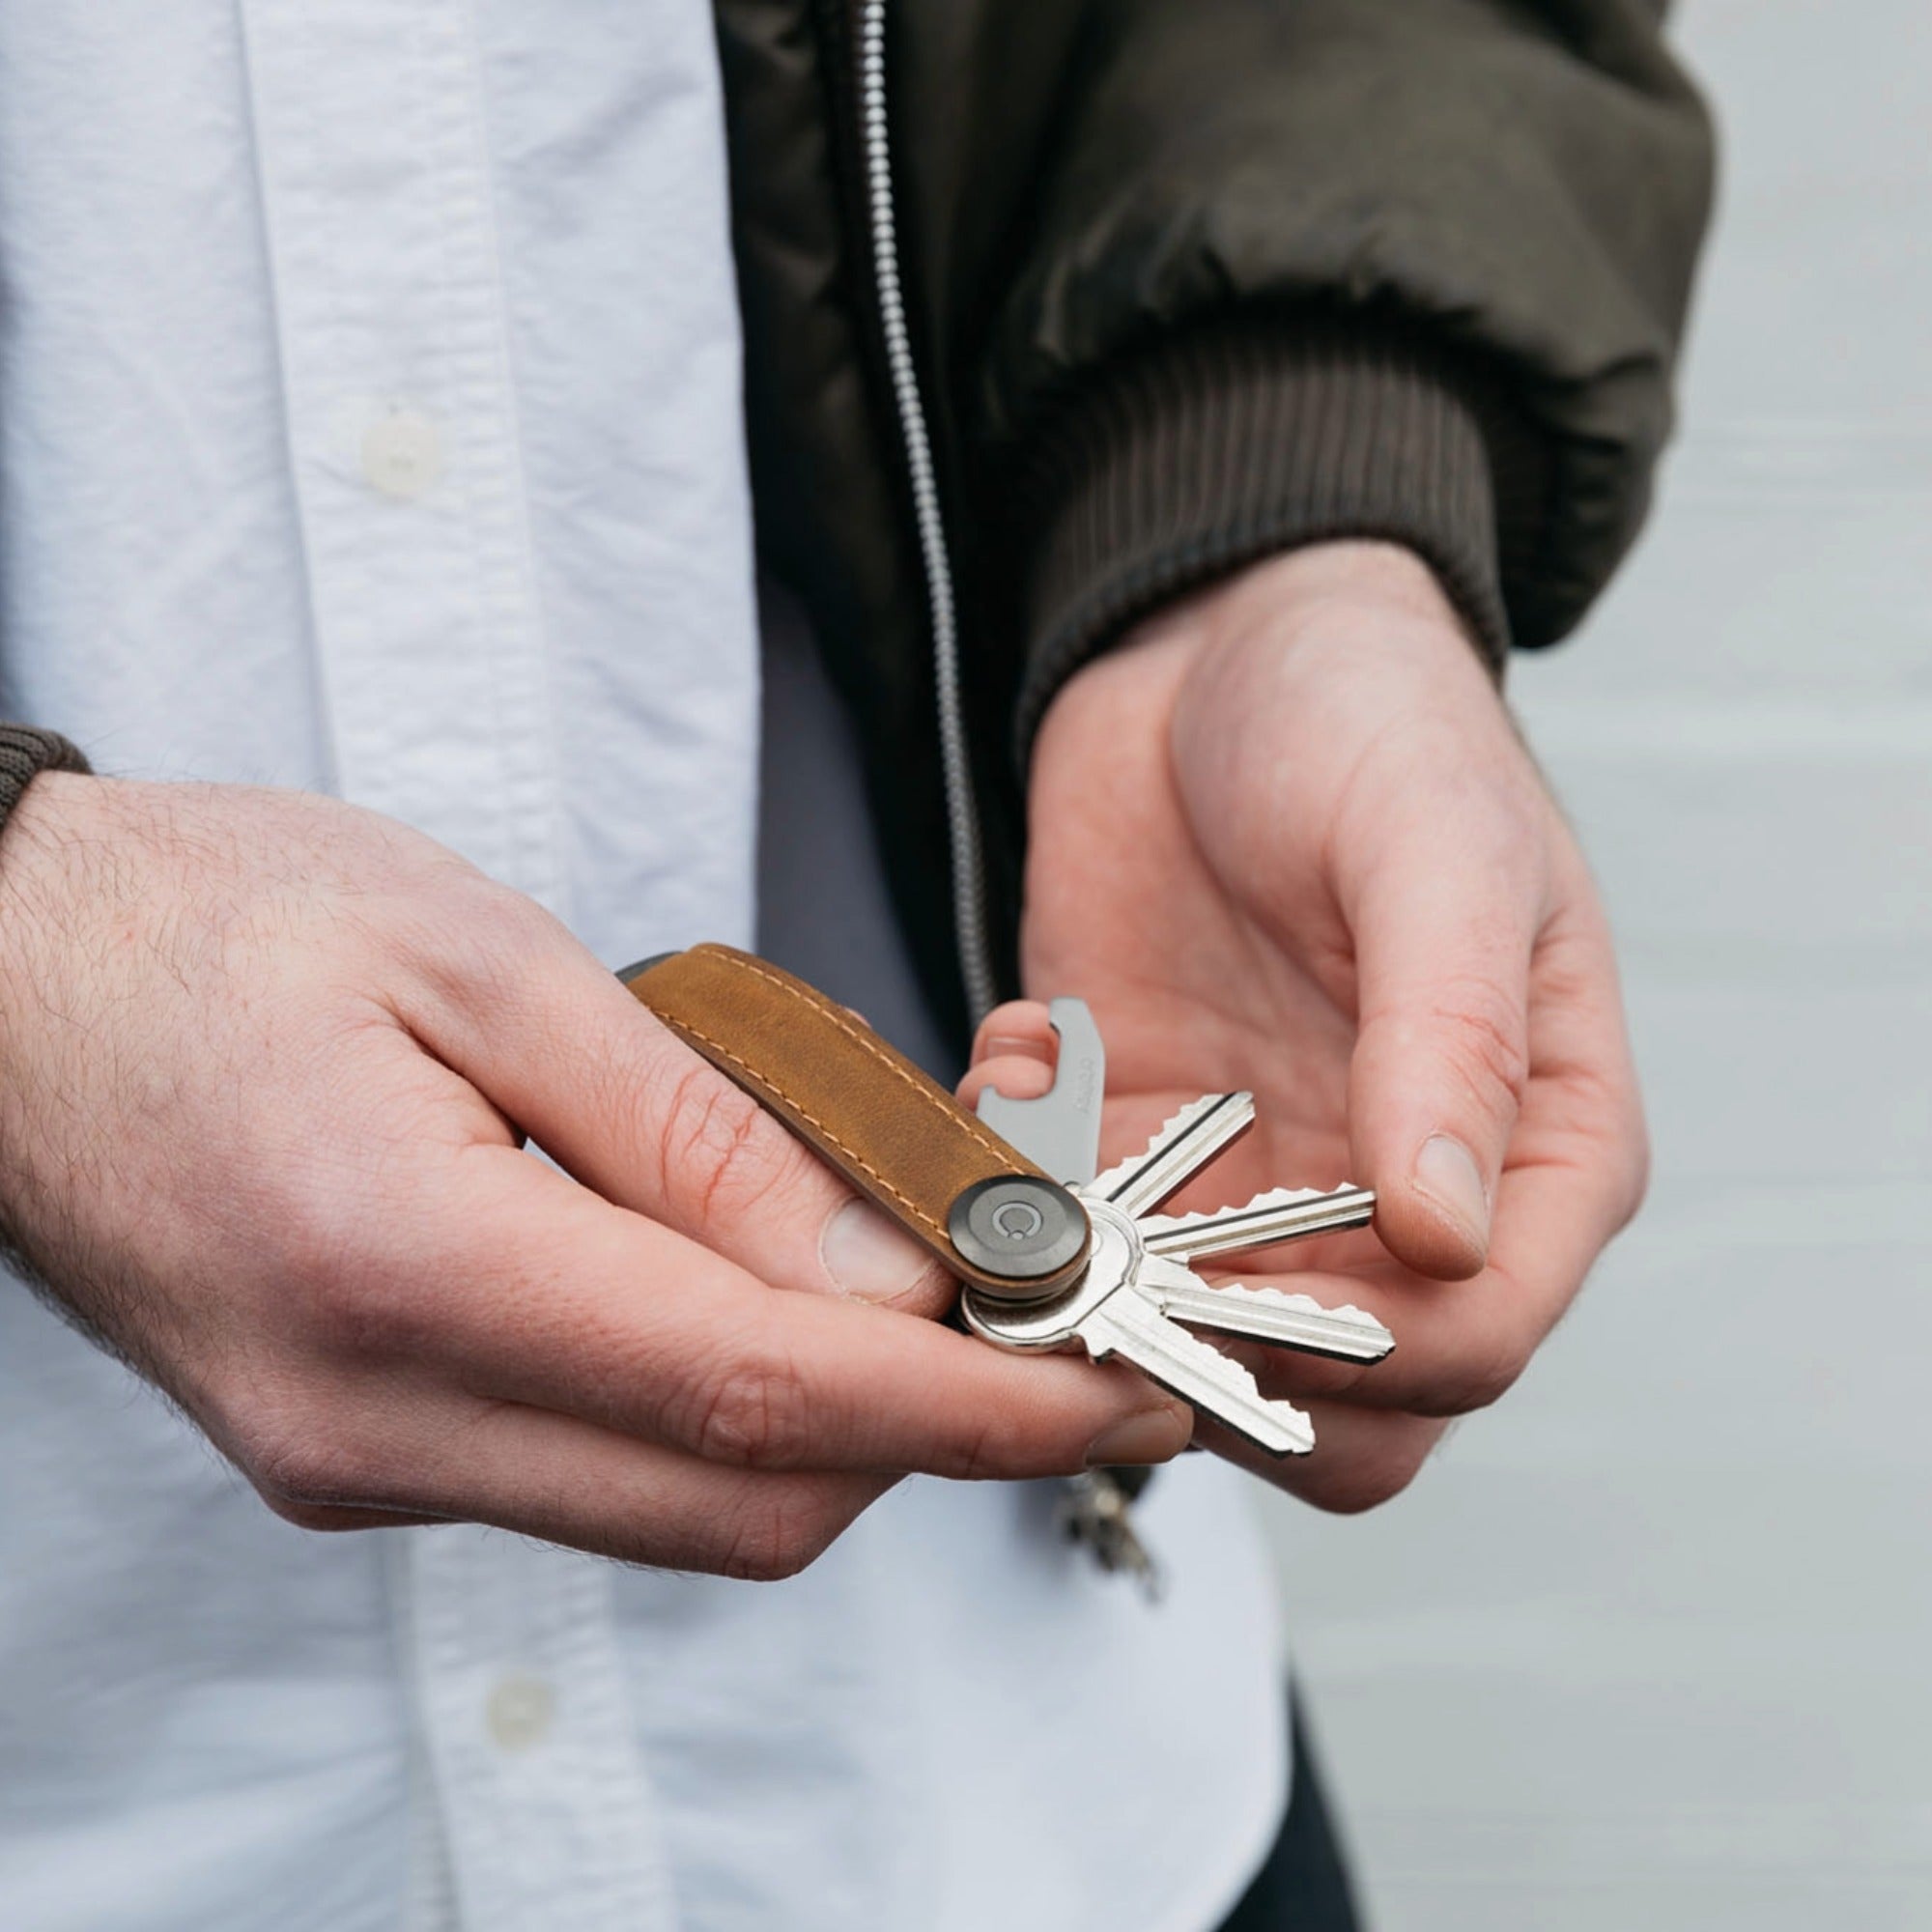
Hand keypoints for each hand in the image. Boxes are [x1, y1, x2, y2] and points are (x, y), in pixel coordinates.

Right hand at [0, 779, 1187, 1573]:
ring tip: (915, 1262)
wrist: (5, 978)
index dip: (972, 1405)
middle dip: (931, 1423)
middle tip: (1037, 1297)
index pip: (762, 1395)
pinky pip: (605, 1467)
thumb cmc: (222, 920)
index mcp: (404, 1269)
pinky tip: (761, 1273)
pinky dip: (727, 1397)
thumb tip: (887, 1275)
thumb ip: (699, 1133)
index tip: (1115, 1391)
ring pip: (685, 1503)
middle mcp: (377, 1419)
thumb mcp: (488, 961)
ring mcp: (359, 1458)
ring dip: (837, 1407)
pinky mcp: (361, 1448)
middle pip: (745, 1500)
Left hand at [998, 541, 1647, 1509]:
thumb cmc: (1374, 722)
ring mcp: (1259, 1175)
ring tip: (1044, 1121)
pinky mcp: (1135, 1133)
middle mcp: (1399, 1194)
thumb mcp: (1435, 852)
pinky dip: (1018, 1178)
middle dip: (1217, 1359)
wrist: (1222, 646)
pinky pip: (1069, 1230)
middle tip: (1116, 1255)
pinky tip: (1025, 1048)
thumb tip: (1447, 1238)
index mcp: (1535, 1146)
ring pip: (1183, 1340)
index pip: (1479, 1342)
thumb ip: (1452, 1040)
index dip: (1369, 1361)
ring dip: (1089, 1274)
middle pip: (1339, 1397)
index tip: (1243, 1298)